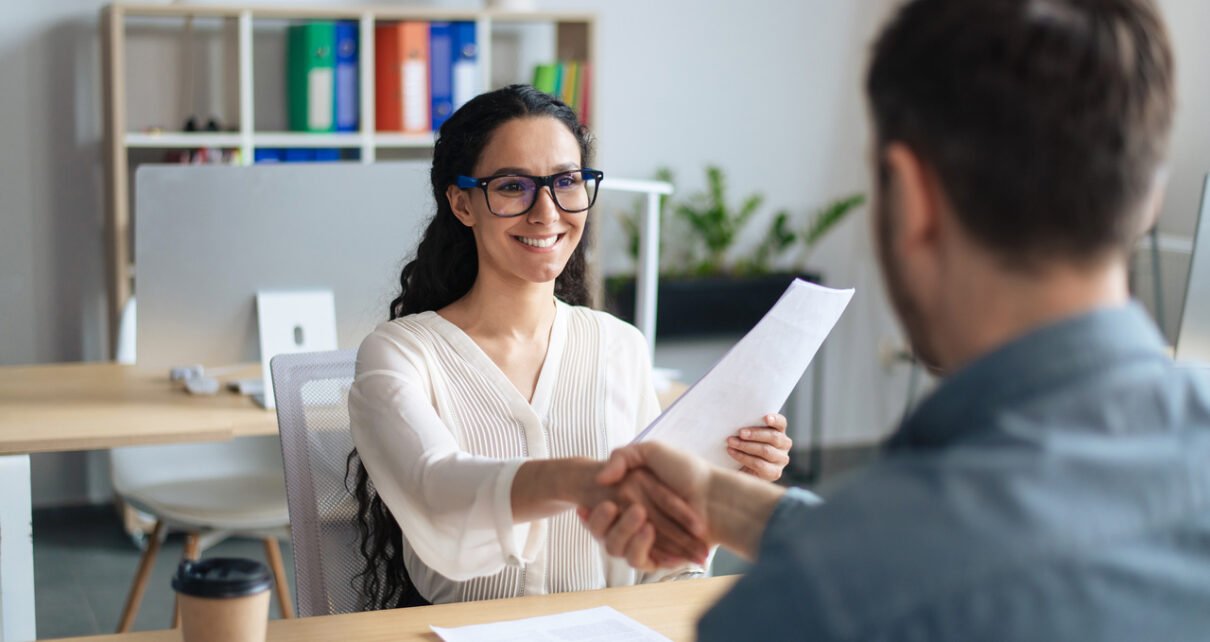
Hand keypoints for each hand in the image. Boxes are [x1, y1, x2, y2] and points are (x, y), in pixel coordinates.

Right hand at [578, 442, 714, 570]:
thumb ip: (621, 456)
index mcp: (630, 499)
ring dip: (623, 533)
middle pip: (604, 532)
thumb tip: (600, 478)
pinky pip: (640, 560)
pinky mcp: (659, 556)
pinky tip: (647, 531)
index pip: (601, 512)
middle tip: (610, 506)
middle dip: (601, 523)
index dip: (590, 513)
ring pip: (618, 548)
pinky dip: (641, 547)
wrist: (714, 494)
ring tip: (639, 517)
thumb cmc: (686, 471)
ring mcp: (646, 540)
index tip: (583, 506)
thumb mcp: (651, 451)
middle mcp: (635, 521)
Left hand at [727, 413, 791, 480]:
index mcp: (779, 431)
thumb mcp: (748, 435)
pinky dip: (743, 457)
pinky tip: (732, 452)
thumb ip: (748, 427)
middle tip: (740, 433)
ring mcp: (781, 459)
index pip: (781, 423)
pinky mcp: (775, 472)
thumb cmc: (744, 446)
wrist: (743, 470)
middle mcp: (784, 444)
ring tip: (731, 442)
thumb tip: (736, 420)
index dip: (775, 420)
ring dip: (746, 446)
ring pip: (766, 451)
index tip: (765, 418)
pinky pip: (759, 464)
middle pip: (774, 437)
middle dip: (755, 434)